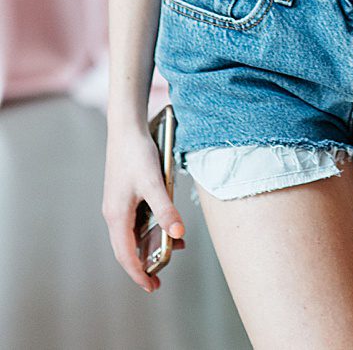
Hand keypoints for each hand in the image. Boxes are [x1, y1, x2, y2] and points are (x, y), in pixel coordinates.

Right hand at [102, 122, 184, 292]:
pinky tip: (163, 224)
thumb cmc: (137, 154)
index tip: (151, 287)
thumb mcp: (154, 182)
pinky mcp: (123, 195)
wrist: (125, 127)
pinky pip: (133, 221)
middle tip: (158, 280)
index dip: (138, 273)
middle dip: (142, 265)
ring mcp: (117, 204)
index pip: (126, 255)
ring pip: (131, 235)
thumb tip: (178, 233)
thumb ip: (165, 209)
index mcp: (117, 216)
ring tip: (171, 249)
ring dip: (148, 245)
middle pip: (126, 249)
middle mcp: (113, 214)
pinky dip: (147, 229)